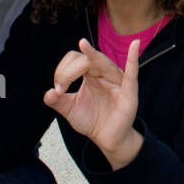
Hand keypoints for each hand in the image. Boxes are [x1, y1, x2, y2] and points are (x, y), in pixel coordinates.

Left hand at [44, 39, 142, 168]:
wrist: (107, 138)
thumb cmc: (91, 120)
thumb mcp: (70, 110)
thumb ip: (57, 101)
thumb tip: (49, 93)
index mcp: (91, 74)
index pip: (76, 60)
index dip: (63, 71)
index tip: (58, 90)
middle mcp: (104, 74)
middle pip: (87, 59)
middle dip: (70, 71)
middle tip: (61, 88)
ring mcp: (117, 81)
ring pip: (103, 63)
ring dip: (91, 57)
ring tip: (83, 45)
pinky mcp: (128, 92)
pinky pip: (131, 73)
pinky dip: (133, 58)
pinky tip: (134, 45)